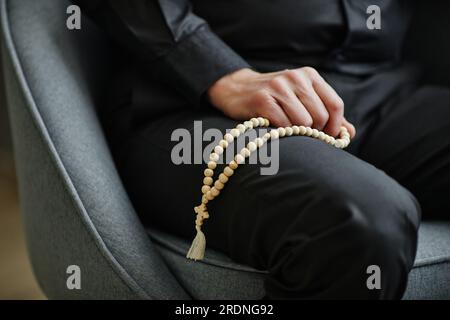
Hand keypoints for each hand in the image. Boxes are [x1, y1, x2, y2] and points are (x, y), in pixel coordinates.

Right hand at [207, 67, 355, 137]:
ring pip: (303, 122)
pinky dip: (283, 132)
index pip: (335, 104)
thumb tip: (350, 133)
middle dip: (315, 131)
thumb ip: (327, 115)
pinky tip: (275, 128)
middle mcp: (296, 78)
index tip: (327, 136)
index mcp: (310, 75)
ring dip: (298, 132)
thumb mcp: (302, 100)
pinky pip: (284, 125)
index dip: (335, 125)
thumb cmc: (274, 99)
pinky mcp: (262, 99)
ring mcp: (278, 87)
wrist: (236, 90)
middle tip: (303, 134)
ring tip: (288, 129)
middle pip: (320, 115)